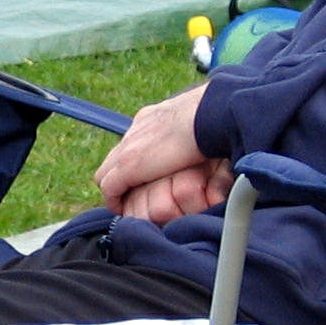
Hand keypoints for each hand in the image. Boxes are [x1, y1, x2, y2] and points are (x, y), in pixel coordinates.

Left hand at [94, 86, 227, 220]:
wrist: (210, 115)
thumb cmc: (218, 121)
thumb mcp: (201, 129)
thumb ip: (191, 139)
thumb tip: (202, 151)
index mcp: (154, 117)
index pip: (134, 140)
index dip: (137, 162)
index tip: (145, 176)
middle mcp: (138, 128)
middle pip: (116, 155)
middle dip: (120, 175)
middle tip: (130, 194)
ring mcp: (130, 145)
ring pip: (108, 171)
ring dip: (116, 189)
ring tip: (125, 204)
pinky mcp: (128, 164)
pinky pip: (109, 186)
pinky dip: (114, 199)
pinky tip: (123, 209)